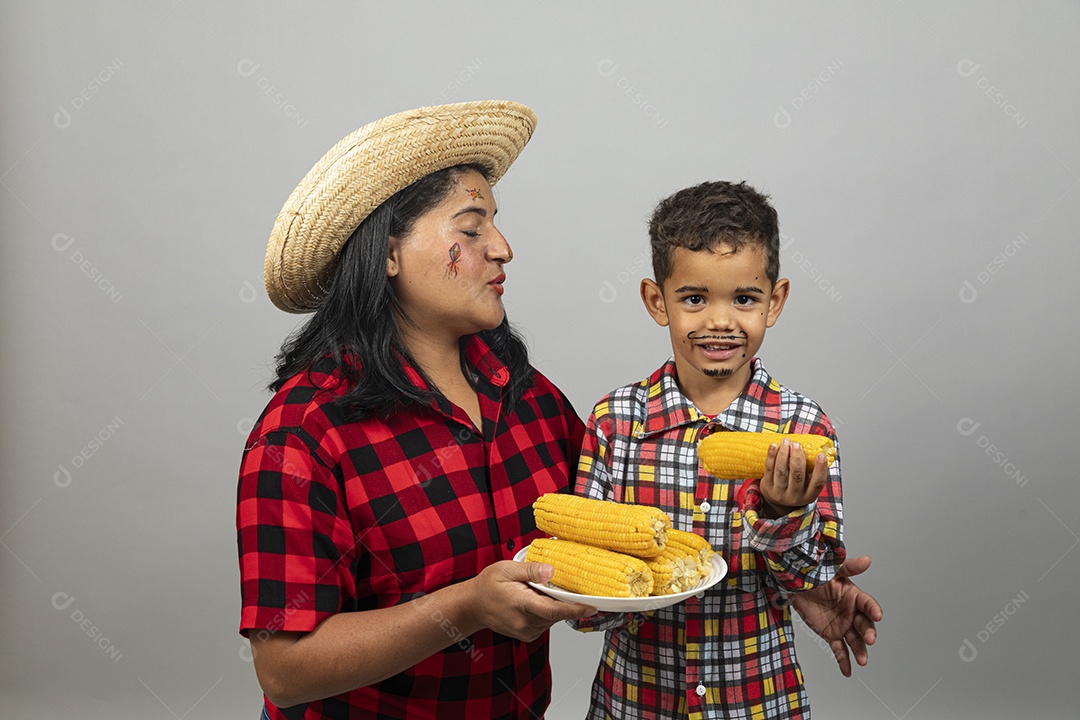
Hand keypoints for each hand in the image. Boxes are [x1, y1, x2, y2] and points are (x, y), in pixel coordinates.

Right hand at [465, 560, 595, 641]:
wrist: (472, 606)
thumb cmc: (487, 586)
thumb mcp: (506, 569)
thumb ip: (530, 570)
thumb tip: (551, 570)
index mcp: (521, 604)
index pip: (553, 610)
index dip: (574, 610)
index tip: (592, 608)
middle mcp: (525, 623)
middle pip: (556, 613)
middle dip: (564, 600)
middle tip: (558, 584)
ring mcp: (526, 631)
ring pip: (552, 619)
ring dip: (553, 605)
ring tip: (535, 592)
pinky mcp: (528, 635)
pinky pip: (546, 622)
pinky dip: (547, 612)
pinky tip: (535, 601)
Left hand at [760, 438, 827, 514]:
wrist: (776, 502)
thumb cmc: (796, 487)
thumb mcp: (807, 484)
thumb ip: (811, 470)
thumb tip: (816, 448)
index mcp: (809, 495)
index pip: (817, 483)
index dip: (821, 469)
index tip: (821, 454)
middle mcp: (794, 497)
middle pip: (797, 475)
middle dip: (797, 458)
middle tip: (797, 444)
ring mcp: (779, 493)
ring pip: (781, 471)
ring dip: (783, 454)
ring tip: (785, 441)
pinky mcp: (767, 487)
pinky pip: (769, 469)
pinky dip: (771, 456)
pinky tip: (773, 446)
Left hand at [789, 555, 881, 676]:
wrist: (794, 585)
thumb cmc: (814, 575)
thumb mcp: (831, 570)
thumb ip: (849, 567)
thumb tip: (867, 560)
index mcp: (854, 596)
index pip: (868, 604)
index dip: (873, 609)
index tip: (877, 615)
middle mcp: (852, 613)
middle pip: (864, 625)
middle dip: (868, 633)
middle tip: (869, 640)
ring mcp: (842, 625)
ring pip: (854, 640)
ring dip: (859, 651)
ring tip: (862, 661)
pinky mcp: (830, 635)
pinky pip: (839, 649)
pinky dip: (843, 661)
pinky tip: (848, 672)